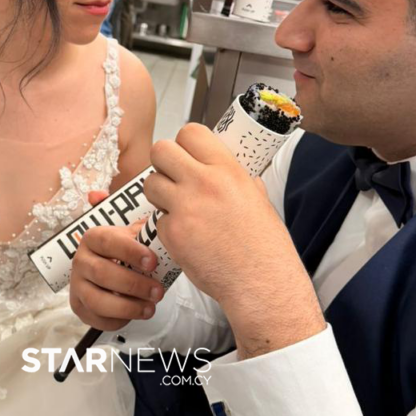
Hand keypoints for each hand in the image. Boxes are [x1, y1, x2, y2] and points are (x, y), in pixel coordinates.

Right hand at [70, 190, 163, 330]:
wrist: (114, 275)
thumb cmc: (127, 252)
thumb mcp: (132, 234)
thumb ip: (130, 218)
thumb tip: (96, 194)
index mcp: (93, 238)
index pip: (108, 242)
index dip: (130, 252)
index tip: (153, 262)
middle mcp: (80, 260)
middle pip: (104, 274)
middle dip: (135, 285)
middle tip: (158, 291)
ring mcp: (77, 285)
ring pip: (99, 300)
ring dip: (128, 306)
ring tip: (150, 307)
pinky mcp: (80, 307)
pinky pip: (97, 319)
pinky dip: (119, 320)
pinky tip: (136, 314)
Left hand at [145, 124, 323, 356]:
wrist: (260, 283)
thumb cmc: (265, 246)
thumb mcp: (259, 200)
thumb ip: (240, 181)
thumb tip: (236, 172)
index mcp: (227, 170)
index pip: (190, 133)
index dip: (184, 143)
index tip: (187, 155)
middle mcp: (203, 183)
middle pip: (161, 150)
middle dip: (163, 162)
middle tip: (172, 177)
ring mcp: (184, 208)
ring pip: (150, 183)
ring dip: (159, 192)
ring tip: (176, 206)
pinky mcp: (171, 233)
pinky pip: (157, 218)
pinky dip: (167, 226)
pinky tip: (185, 236)